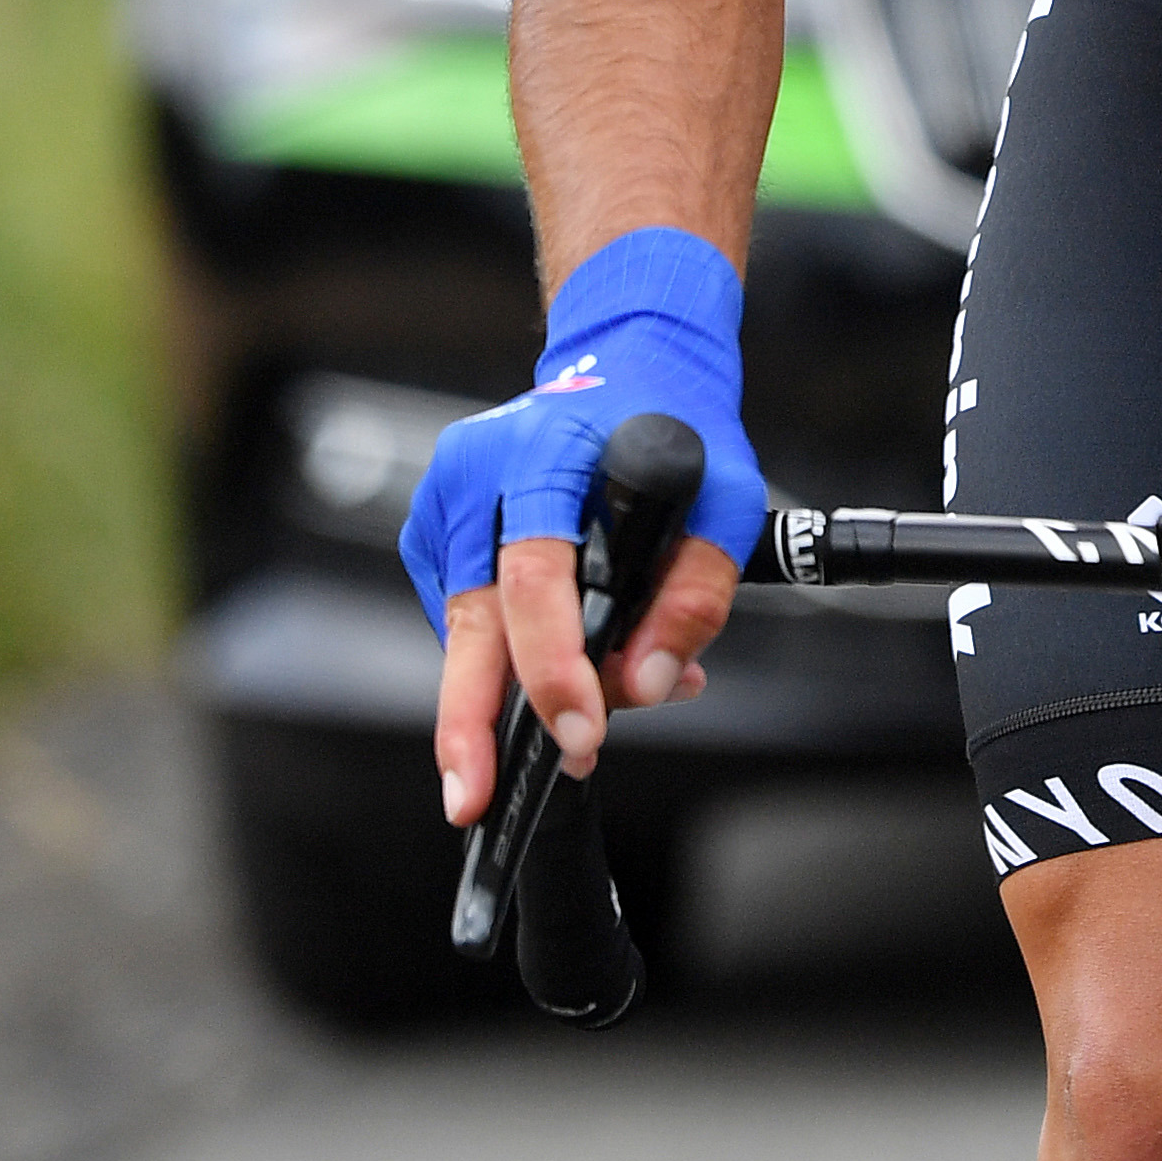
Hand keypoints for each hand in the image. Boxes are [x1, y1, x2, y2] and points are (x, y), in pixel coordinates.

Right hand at [405, 229, 765, 816]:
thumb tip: (651, 685)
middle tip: (472, 799)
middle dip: (470, 719)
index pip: (535, 575)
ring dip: (518, 692)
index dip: (554, 663)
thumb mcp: (726, 496)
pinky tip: (567, 663)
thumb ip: (696, 593)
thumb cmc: (677, 424)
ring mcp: (445, 501)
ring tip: (591, 716)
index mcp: (543, 450)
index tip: (580, 730)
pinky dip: (512, 658)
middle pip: (470, 616)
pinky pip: (466, 621)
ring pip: (467, 632)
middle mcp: (476, 473)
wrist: (627, 361)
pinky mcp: (435, 532)